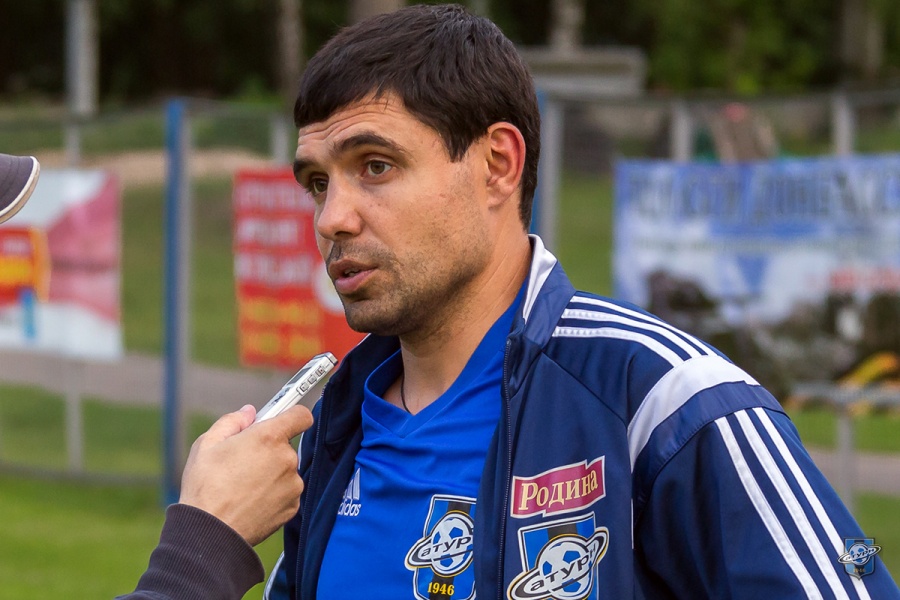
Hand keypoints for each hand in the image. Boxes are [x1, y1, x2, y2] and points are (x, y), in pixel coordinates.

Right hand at [178, 404, 313, 545]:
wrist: (210, 533)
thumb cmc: (205, 487)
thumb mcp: (207, 444)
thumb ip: (233, 421)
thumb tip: (250, 413)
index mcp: (269, 437)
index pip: (301, 415)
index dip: (292, 415)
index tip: (283, 419)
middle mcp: (287, 459)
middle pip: (286, 445)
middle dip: (269, 449)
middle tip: (243, 462)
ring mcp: (293, 485)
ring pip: (286, 470)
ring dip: (271, 473)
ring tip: (243, 487)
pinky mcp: (293, 506)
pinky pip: (286, 492)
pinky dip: (273, 494)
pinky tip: (250, 501)